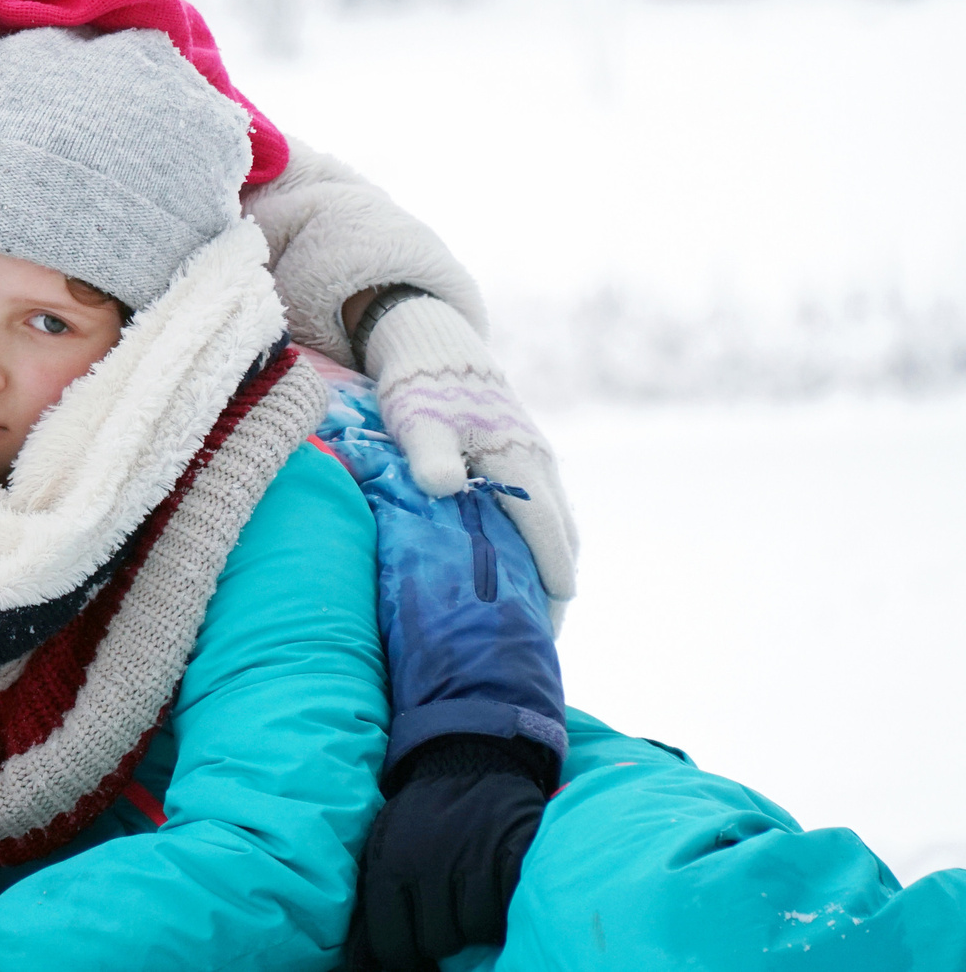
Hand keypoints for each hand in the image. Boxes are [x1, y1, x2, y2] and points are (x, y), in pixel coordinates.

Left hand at [348, 736, 549, 970]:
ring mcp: (472, 858)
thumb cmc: (423, 816)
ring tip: (477, 897)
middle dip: (445, 936)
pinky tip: (500, 889)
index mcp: (389, 863)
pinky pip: (509, 909)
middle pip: (438, 941)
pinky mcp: (511, 854)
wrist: (470, 760)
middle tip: (451, 913)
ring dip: (479, 924)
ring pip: (476, 931)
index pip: (392, 943)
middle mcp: (428, 862)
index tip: (417, 951)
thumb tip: (365, 960)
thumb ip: (378, 895)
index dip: (406, 955)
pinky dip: (507, 907)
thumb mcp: (386, 844)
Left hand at [363, 293, 578, 608]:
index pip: (547, 533)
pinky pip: (544, 511)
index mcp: (520, 461)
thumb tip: (443, 488)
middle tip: (540, 638)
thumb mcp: (420, 420)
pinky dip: (542, 544)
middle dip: (557, 587)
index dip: (551, 579)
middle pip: (562, 538)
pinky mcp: (521, 459)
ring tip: (535, 614)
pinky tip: (521, 569)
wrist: (433, 342)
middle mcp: (538, 465)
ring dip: (552, 566)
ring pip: (557, 525)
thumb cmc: (422, 385)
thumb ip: (431, 455)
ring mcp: (534, 461)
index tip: (549, 625)